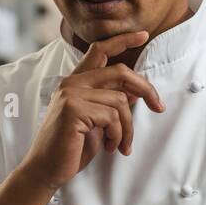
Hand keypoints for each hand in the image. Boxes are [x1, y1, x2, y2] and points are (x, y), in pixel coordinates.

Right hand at [18, 31, 165, 190]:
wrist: (46, 169)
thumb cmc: (72, 147)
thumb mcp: (98, 121)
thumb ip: (112, 102)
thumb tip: (137, 92)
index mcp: (76, 81)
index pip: (99, 50)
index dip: (123, 40)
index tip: (143, 34)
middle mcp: (72, 82)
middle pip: (120, 72)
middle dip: (146, 89)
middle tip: (159, 107)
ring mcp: (71, 94)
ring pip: (121, 101)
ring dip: (127, 127)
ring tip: (121, 145)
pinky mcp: (74, 109)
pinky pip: (112, 117)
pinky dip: (118, 135)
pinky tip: (110, 147)